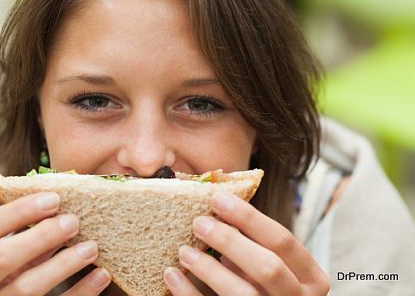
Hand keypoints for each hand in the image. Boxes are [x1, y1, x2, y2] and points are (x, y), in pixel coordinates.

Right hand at [0, 192, 111, 294]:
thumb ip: (19, 239)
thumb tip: (61, 209)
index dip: (18, 211)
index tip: (53, 198)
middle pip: (1, 258)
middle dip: (40, 236)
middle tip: (73, 222)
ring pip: (26, 288)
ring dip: (63, 265)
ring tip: (91, 248)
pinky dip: (79, 292)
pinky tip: (100, 276)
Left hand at [164, 193, 329, 295]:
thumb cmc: (263, 284)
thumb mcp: (268, 260)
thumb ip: (253, 239)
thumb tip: (215, 203)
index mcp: (310, 278)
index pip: (282, 240)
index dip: (249, 217)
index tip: (217, 198)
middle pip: (267, 267)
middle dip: (230, 241)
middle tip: (198, 223)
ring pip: (243, 294)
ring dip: (209, 269)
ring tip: (184, 250)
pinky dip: (189, 293)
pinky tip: (172, 275)